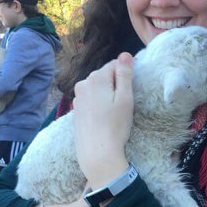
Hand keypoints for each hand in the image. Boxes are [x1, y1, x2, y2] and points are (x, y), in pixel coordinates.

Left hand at [73, 53, 133, 187]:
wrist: (96, 152)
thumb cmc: (115, 126)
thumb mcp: (125, 98)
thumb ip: (124, 74)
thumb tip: (125, 54)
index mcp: (95, 78)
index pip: (115, 65)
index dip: (126, 75)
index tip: (131, 90)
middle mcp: (82, 84)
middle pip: (104, 75)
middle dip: (115, 84)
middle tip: (123, 103)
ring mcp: (77, 97)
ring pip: (97, 87)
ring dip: (106, 94)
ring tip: (113, 112)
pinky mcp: (76, 110)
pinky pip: (90, 99)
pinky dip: (98, 103)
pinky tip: (103, 117)